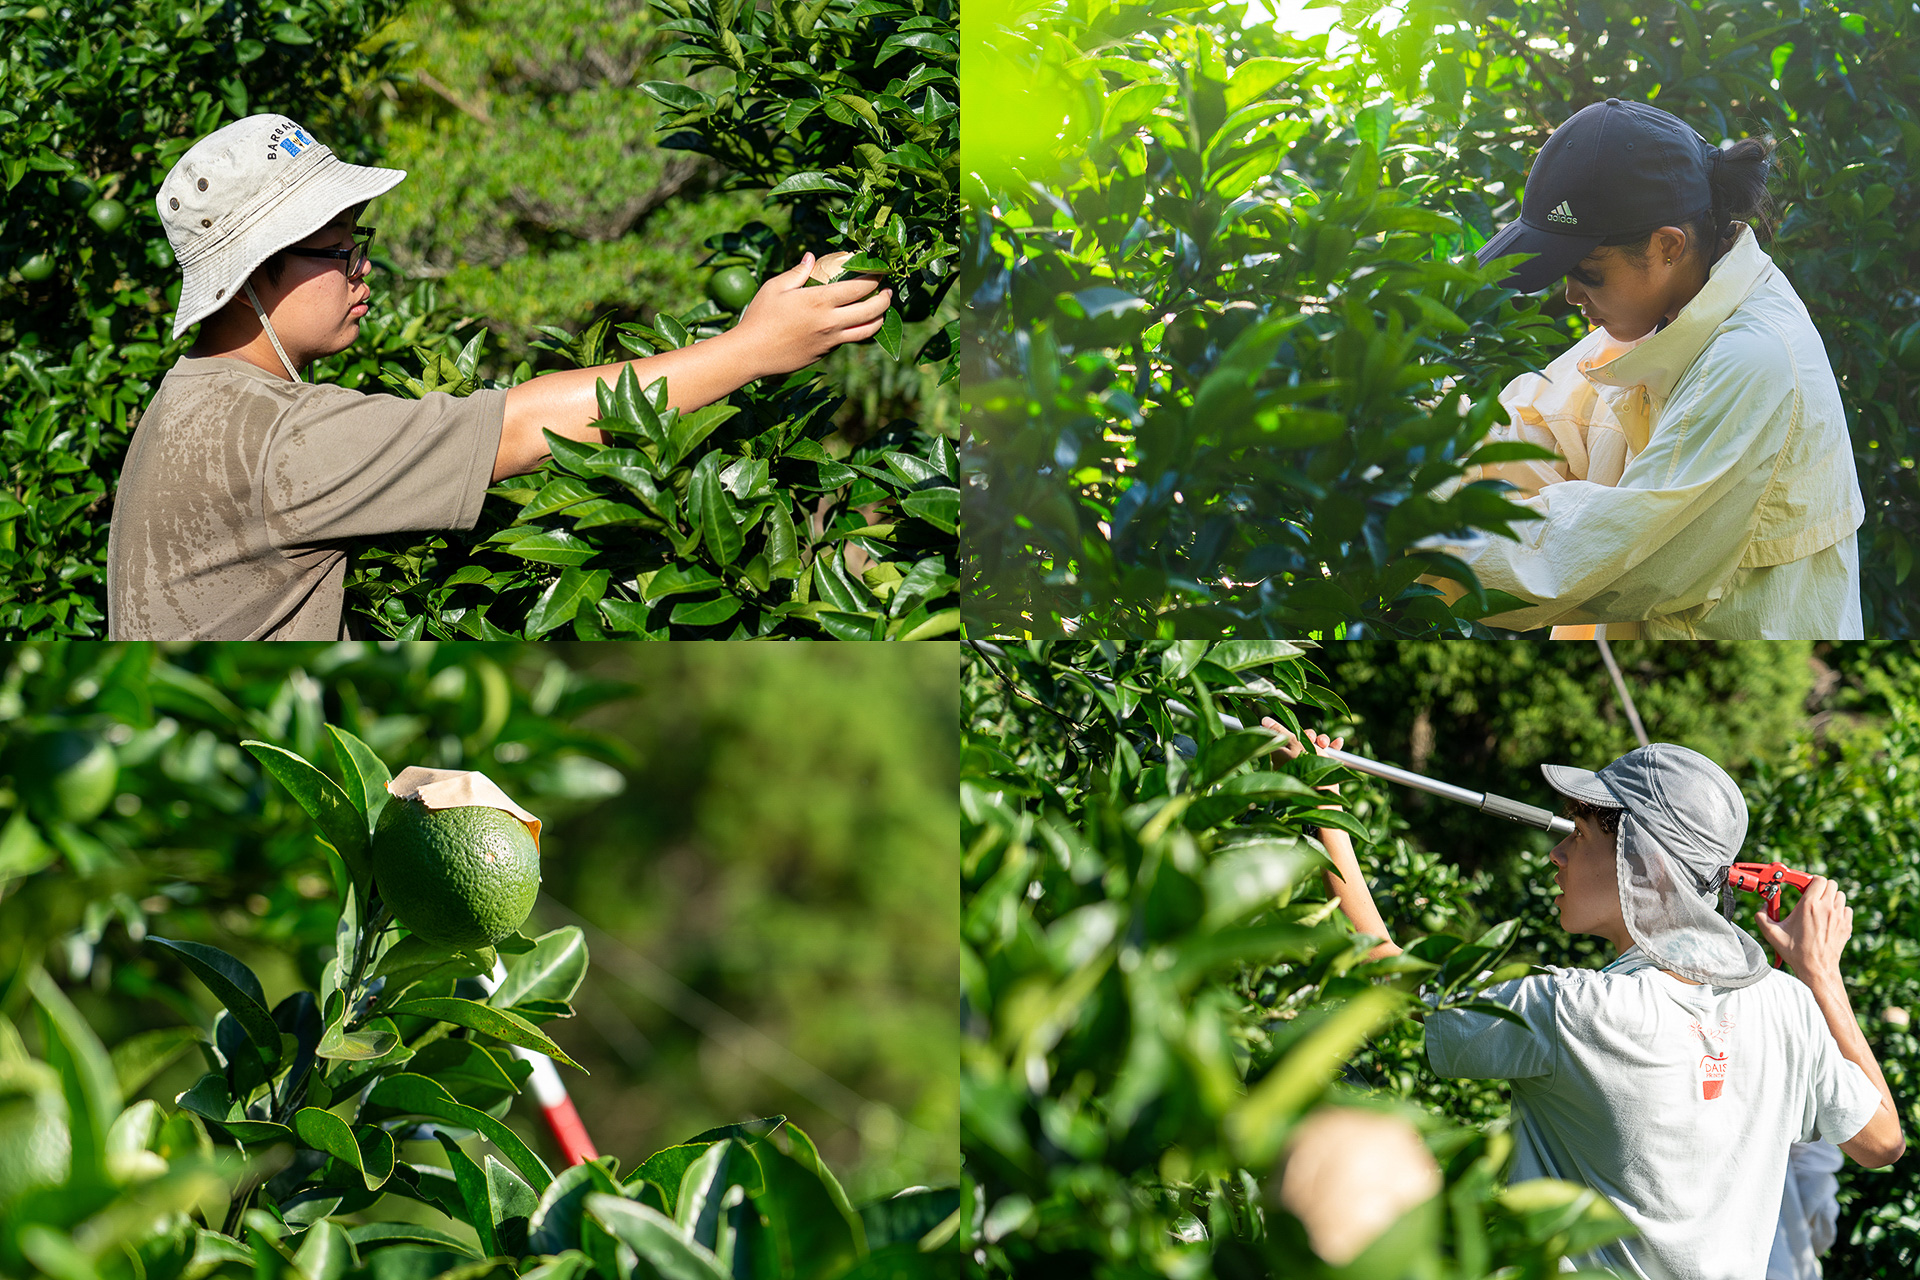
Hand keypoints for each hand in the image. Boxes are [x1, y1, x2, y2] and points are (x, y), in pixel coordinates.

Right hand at [733, 251, 891, 375]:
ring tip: (882, 309)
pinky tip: (856, 322)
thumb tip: (811, 257)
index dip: (874, 278)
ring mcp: (831, 340)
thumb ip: (798, 272)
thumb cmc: (760, 316)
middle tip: (887, 291)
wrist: (751, 353)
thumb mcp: (775, 287)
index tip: (879, 271)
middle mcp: (831, 322)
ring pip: (867, 330)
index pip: (859, 287)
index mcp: (820, 301)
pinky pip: (849, 340)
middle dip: (885, 298)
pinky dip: (858, 330)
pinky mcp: (826, 353)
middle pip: (872, 310)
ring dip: (880, 318)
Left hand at [1262, 719, 1343, 796]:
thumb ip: (1280, 731)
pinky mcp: (1317, 770)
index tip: (1296, 730)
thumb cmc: (1307, 765)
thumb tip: (1264, 720)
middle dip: (1309, 736)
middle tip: (1313, 739)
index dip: (1291, 729)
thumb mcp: (1293, 743)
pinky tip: (1337, 743)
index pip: (1282, 736)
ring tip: (1325, 744)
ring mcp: (1304, 765)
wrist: (1324, 792)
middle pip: (1299, 739)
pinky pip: (1324, 754)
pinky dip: (1331, 748)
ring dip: (1321, 741)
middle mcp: (1289, 760)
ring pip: (1313, 745)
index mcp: (1278, 754)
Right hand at [1755, 875, 1852, 979]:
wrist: (1816, 968)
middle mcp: (1826, 908)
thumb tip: (1764, 907)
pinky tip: (1829, 918)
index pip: (1817, 880)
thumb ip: (1762, 916)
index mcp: (1809, 906)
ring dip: (1831, 897)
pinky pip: (1846, 909)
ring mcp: (1839, 917)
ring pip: (1840, 895)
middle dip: (1820, 886)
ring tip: (1821, 907)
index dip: (1810, 881)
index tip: (1803, 887)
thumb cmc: (1795, 951)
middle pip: (1831, 884)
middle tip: (1811, 895)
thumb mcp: (1772, 933)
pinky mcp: (1846, 925)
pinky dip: (1839, 909)